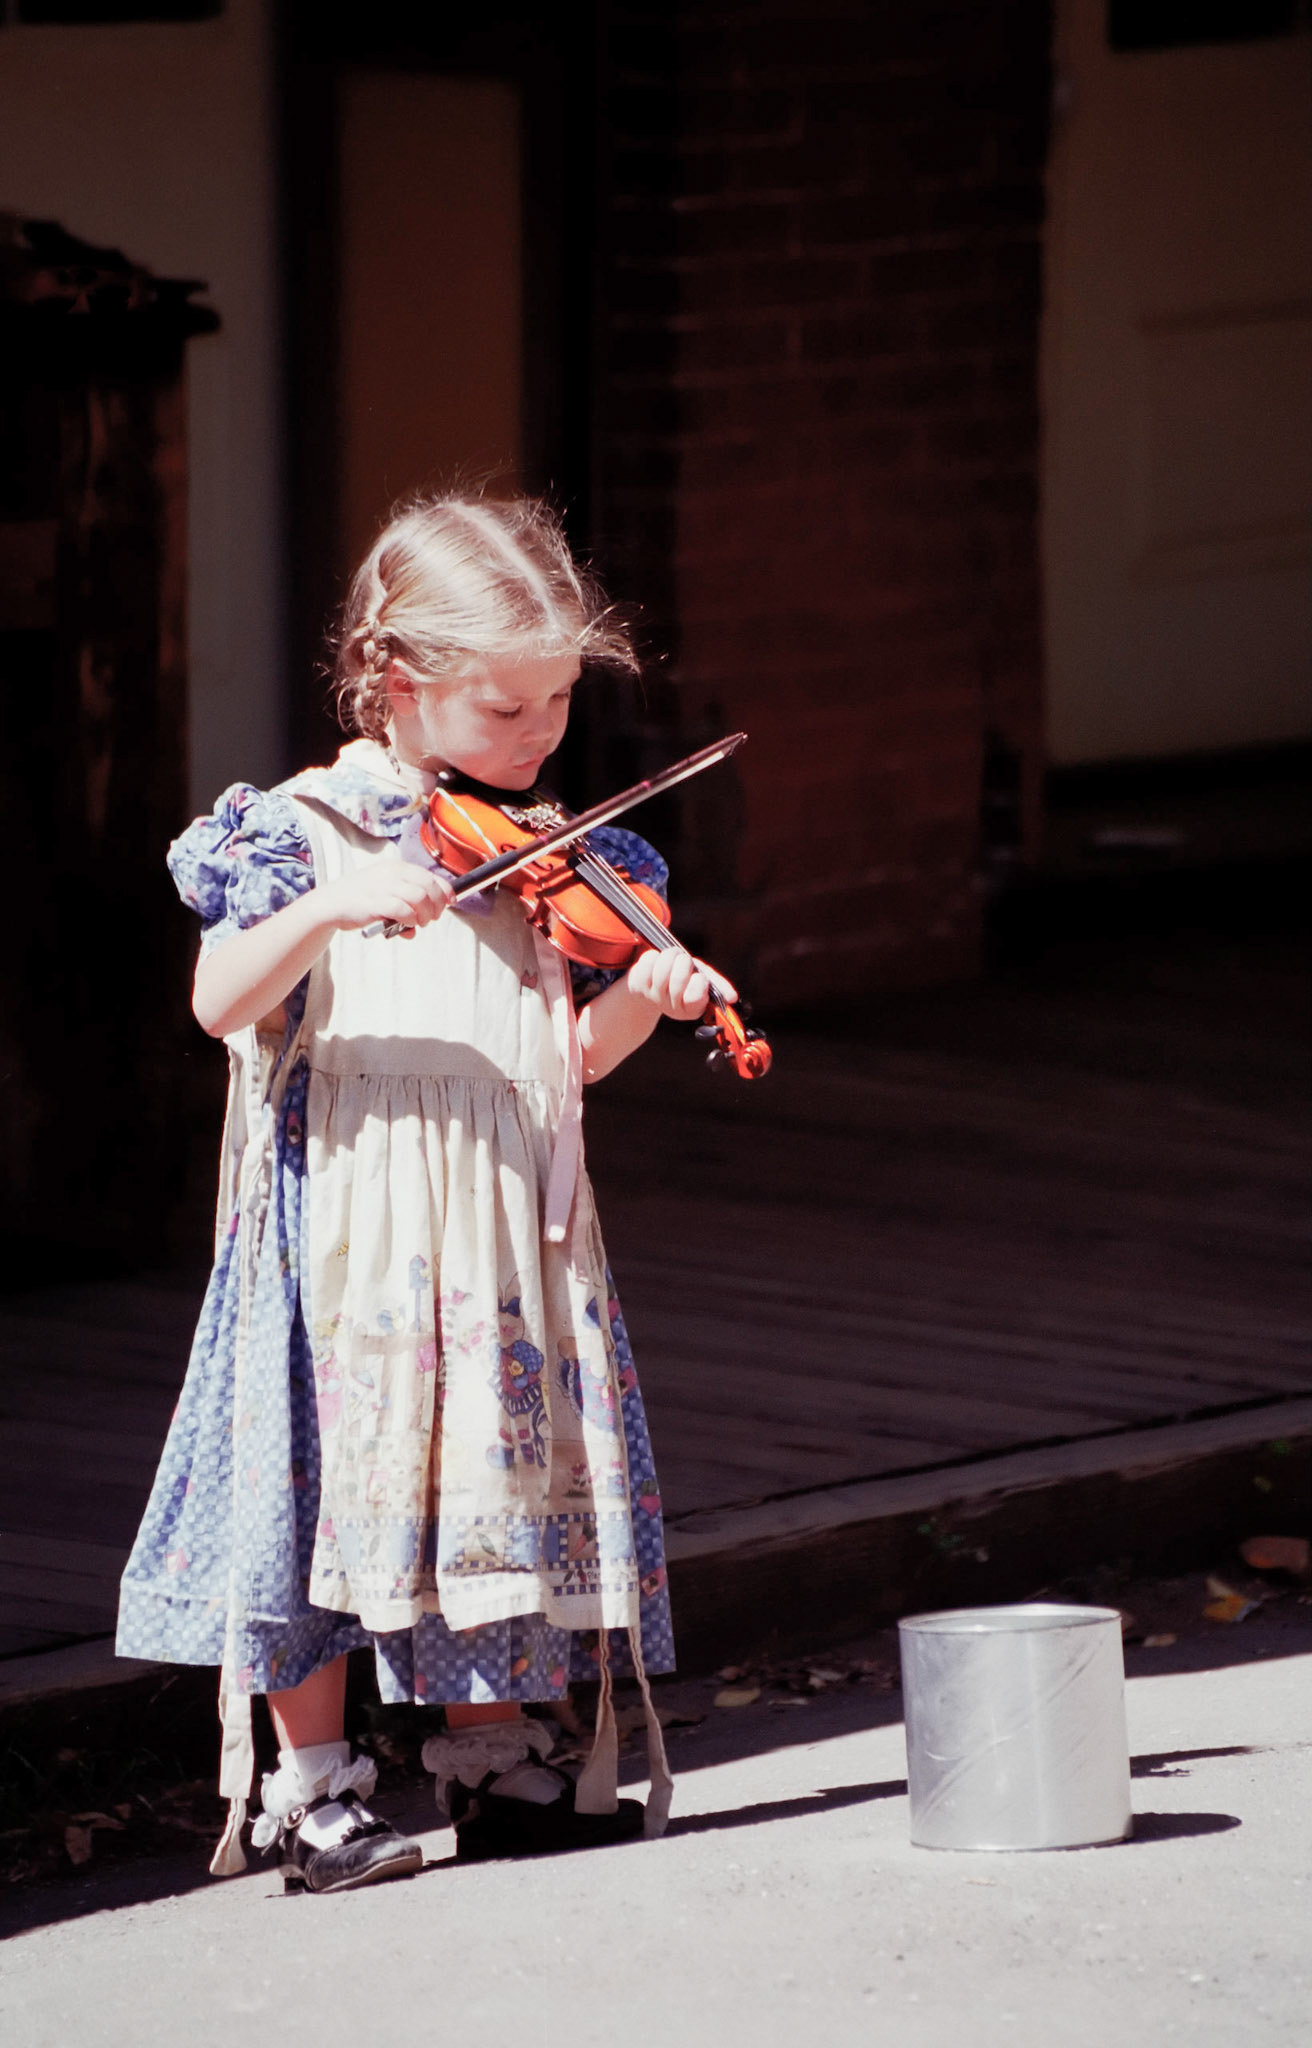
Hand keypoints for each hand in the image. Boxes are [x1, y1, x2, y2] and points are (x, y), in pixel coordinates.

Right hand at [318, 862, 452, 935]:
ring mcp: (383, 886)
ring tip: (419, 923)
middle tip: (432, 918)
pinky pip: (403, 910)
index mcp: (397, 868)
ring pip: (420, 897)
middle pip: (429, 886)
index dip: (445, 891)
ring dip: (425, 915)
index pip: (431, 876)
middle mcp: (392, 873)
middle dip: (437, 905)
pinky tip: (406, 925)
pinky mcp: (375, 902)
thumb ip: (405, 904)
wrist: (331, 903)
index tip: (450, 903)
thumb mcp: (386, 893)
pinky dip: (410, 920)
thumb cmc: (360, 899)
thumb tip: (418, 926)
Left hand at [624, 946, 736, 1020]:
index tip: (698, 977)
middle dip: (683, 962)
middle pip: (679, 977)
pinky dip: (654, 955)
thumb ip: (717, 986)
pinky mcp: (637, 983)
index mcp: (690, 1009)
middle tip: (683, 962)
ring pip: (664, 966)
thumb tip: (732, 997)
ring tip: (670, 959)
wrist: (649, 987)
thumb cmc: (682, 980)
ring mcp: (653, 996)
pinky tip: (655, 963)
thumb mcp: (702, 982)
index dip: (698, 981)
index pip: (696, 995)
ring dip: (669, 955)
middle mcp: (671, 1006)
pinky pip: (649, 960)